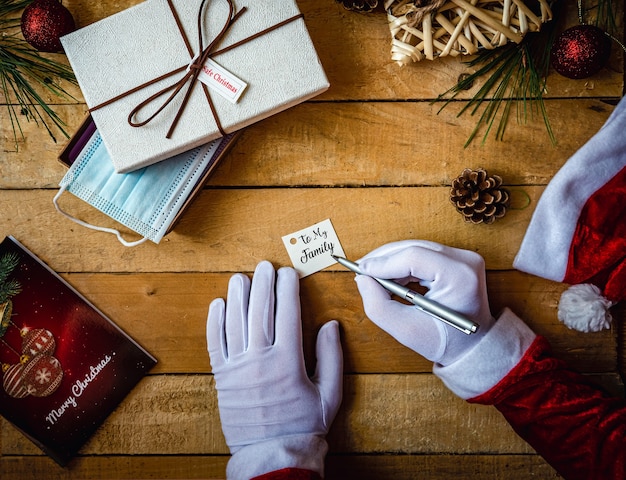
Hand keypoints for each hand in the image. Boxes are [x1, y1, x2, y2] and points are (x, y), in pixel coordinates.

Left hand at [207, 261, 342, 452]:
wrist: (273, 454)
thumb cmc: (304, 425)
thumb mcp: (330, 393)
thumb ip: (331, 356)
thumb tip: (330, 325)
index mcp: (288, 361)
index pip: (288, 313)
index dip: (288, 288)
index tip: (289, 273)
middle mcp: (260, 359)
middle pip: (260, 310)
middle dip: (263, 284)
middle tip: (265, 266)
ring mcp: (238, 367)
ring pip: (236, 322)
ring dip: (237, 296)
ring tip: (240, 278)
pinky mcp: (223, 377)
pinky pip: (216, 343)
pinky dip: (215, 322)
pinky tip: (218, 305)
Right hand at [354, 240, 494, 365]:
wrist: (473, 346)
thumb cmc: (445, 342)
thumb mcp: (406, 331)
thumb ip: (378, 306)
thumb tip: (363, 278)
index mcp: (460, 277)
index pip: (414, 257)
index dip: (384, 262)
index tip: (361, 272)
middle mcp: (465, 261)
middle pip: (414, 247)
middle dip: (384, 259)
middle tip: (362, 273)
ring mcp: (463, 257)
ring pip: (415, 248)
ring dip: (391, 261)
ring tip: (375, 279)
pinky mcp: (457, 258)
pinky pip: (422, 252)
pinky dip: (402, 263)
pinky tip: (390, 277)